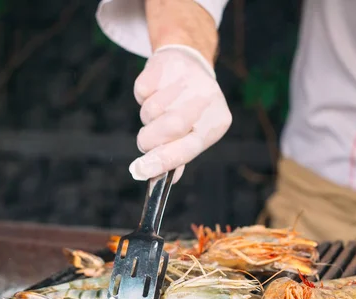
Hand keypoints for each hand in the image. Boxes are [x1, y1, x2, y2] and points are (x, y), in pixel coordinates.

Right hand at [129, 44, 231, 182]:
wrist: (189, 62)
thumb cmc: (191, 108)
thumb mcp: (194, 132)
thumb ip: (180, 155)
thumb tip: (165, 179)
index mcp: (216, 123)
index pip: (189, 148)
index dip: (162, 162)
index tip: (139, 172)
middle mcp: (205, 101)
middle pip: (170, 129)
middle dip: (150, 141)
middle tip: (145, 141)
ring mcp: (187, 81)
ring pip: (151, 112)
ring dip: (147, 118)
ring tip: (159, 108)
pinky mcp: (166, 67)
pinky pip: (141, 92)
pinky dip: (142, 96)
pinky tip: (156, 90)